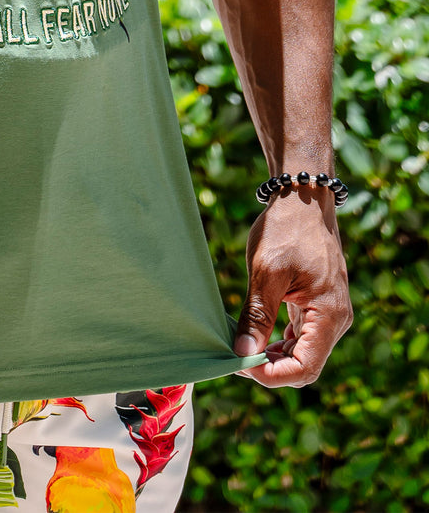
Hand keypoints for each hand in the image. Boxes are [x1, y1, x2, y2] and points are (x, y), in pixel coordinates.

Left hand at [234, 192, 352, 386]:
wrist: (302, 197)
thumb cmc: (286, 229)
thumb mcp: (267, 271)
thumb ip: (258, 314)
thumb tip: (243, 352)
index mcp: (329, 315)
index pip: (305, 367)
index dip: (273, 375)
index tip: (241, 364)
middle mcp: (335, 320)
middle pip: (305, 365)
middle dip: (271, 368)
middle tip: (236, 356)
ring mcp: (328, 313)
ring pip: (303, 353)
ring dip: (274, 357)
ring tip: (242, 346)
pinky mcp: (318, 305)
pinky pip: (302, 336)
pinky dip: (280, 342)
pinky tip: (257, 336)